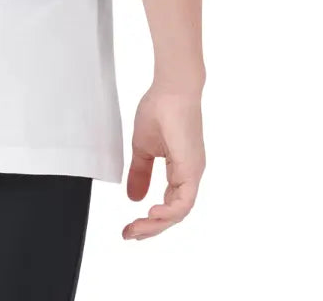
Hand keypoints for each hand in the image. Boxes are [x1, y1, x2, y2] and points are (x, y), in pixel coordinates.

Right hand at [123, 86, 204, 238]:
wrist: (171, 88)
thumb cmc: (160, 109)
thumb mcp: (143, 147)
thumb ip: (140, 173)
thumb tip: (133, 198)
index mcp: (180, 171)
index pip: (168, 205)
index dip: (150, 220)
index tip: (130, 227)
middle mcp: (190, 175)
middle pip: (174, 214)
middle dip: (150, 228)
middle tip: (129, 234)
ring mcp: (193, 172)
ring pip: (179, 212)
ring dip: (157, 224)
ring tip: (137, 229)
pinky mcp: (192, 167)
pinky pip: (184, 200)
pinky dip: (168, 212)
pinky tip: (151, 214)